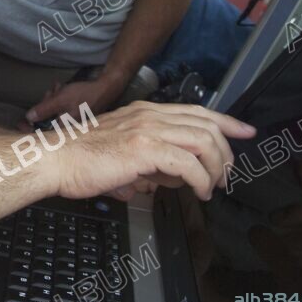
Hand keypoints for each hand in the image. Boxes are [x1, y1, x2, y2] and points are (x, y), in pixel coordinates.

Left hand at [25, 75, 123, 123]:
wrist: (106, 89)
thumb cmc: (83, 95)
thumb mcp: (61, 100)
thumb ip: (44, 110)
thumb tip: (29, 118)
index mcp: (63, 129)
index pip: (41, 134)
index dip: (28, 129)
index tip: (18, 123)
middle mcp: (67, 130)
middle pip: (46, 120)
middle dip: (45, 104)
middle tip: (49, 92)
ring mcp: (71, 123)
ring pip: (53, 111)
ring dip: (52, 98)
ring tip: (58, 87)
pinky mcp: (75, 115)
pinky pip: (61, 108)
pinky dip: (59, 99)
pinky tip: (61, 88)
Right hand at [43, 101, 255, 200]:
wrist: (55, 159)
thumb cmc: (79, 159)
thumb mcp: (120, 153)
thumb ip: (146, 162)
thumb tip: (163, 180)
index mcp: (143, 112)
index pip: (196, 110)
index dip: (226, 120)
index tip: (246, 131)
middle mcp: (148, 115)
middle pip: (206, 125)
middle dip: (226, 152)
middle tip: (227, 175)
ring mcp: (146, 129)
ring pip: (203, 142)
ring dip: (216, 167)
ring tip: (212, 187)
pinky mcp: (144, 148)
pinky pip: (188, 164)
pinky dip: (200, 180)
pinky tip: (198, 192)